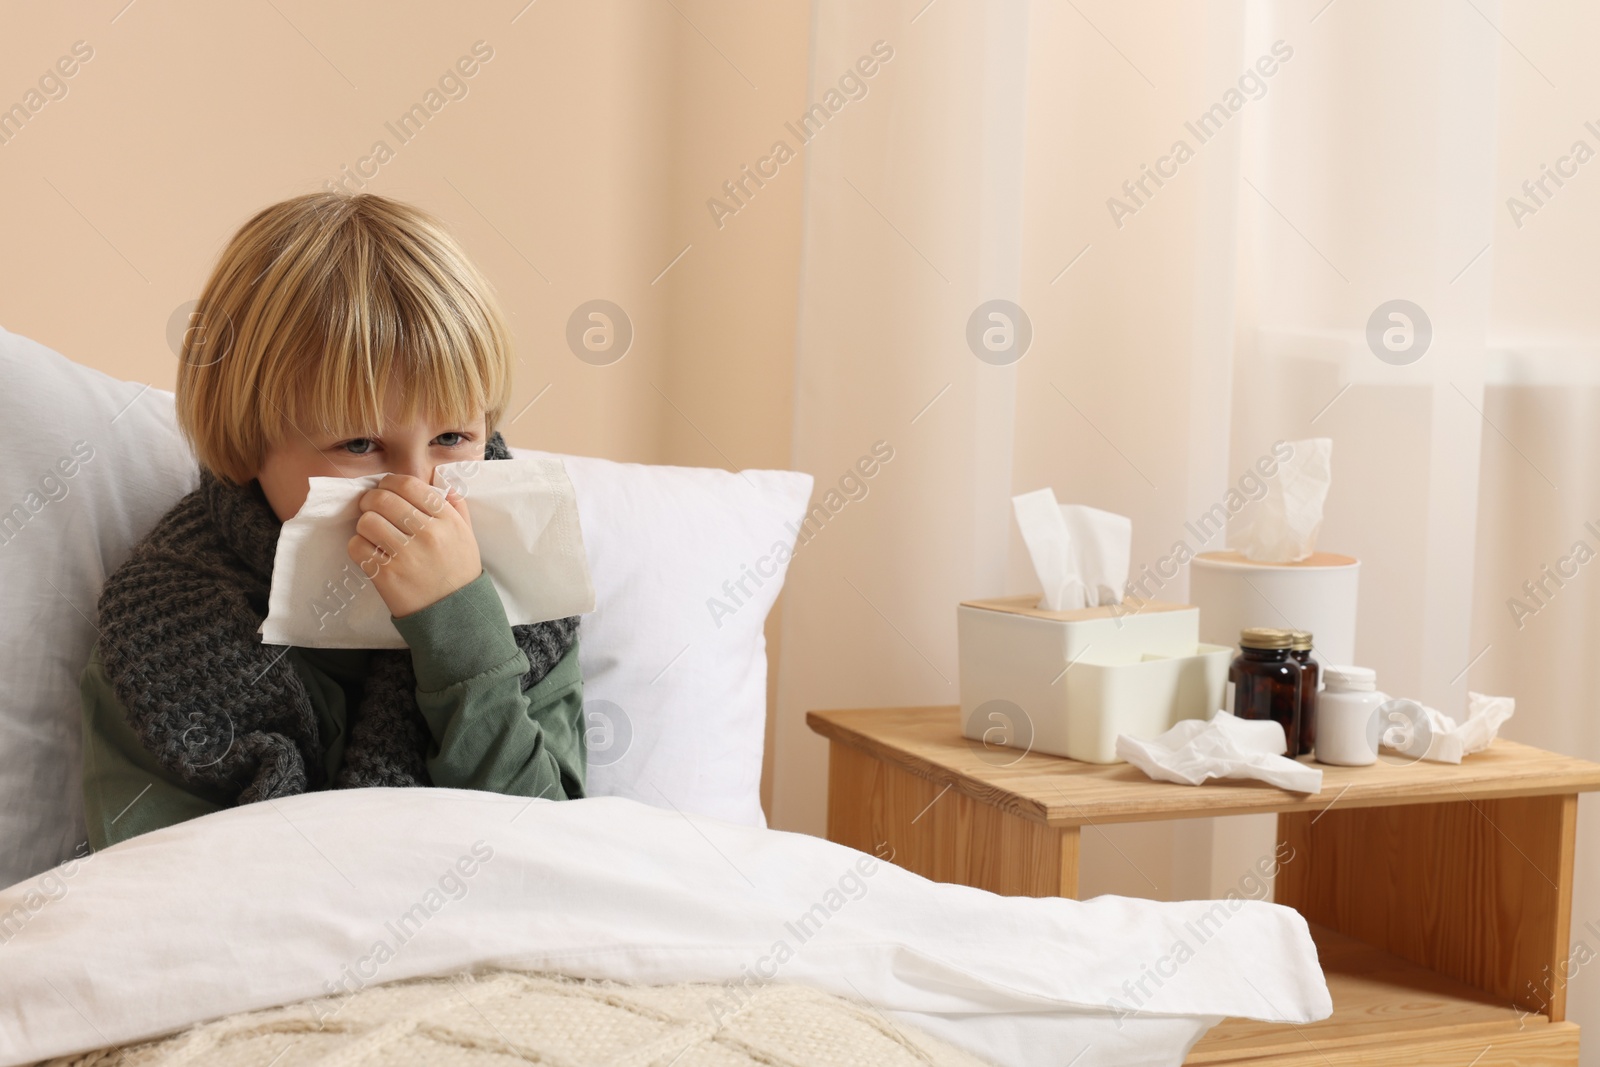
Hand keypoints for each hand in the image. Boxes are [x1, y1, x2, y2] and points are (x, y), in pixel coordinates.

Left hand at [347, 473, 481, 618]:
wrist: (455, 614)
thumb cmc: (459, 571)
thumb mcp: (467, 536)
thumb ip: (457, 507)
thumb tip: (441, 484)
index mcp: (447, 520)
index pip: (409, 485)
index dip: (390, 482)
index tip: (385, 488)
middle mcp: (427, 533)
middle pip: (382, 499)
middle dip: (371, 500)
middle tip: (371, 508)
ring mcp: (406, 555)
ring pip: (367, 521)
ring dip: (365, 523)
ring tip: (372, 532)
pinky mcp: (387, 575)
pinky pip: (357, 547)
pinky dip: (358, 546)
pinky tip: (369, 551)